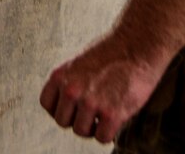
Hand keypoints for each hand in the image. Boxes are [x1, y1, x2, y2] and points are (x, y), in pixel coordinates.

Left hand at [39, 35, 166, 142]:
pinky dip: (109, 133)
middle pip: (63, 121)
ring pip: (81, 131)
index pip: (47, 105)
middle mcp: (71, 90)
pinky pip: (102, 138)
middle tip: (93, 113)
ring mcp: (90, 102)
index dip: (61, 109)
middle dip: (77, 119)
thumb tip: (68, 107)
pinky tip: (116, 120)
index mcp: (60, 76)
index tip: (74, 108)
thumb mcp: (78, 64)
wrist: (137, 45)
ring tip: (105, 116)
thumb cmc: (111, 54)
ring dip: (93, 128)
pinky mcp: (111, 114)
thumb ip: (70, 83)